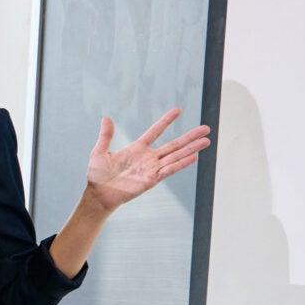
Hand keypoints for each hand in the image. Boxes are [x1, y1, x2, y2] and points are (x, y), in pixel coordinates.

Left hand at [86, 108, 210, 211]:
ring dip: (191, 149)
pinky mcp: (151, 180)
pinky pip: (169, 170)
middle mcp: (148, 158)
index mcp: (137, 149)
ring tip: (206, 141)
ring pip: (176, 156)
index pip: (155, 131)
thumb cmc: (97, 175)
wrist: (97, 194)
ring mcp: (151, 169)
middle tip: (206, 128)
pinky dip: (181, 164)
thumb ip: (106, 136)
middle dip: (190, 136)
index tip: (178, 110)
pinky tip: (194, 157)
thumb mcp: (99, 152)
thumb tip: (106, 118)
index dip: (166, 121)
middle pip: (174, 144)